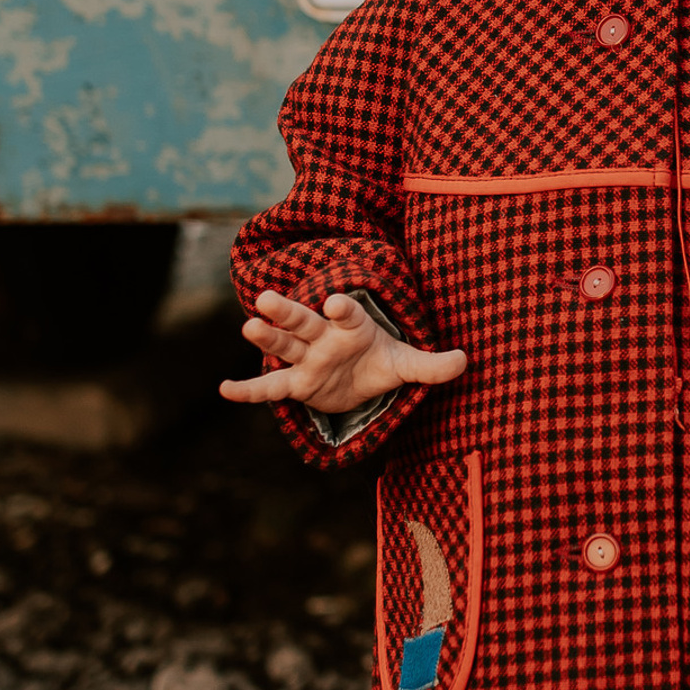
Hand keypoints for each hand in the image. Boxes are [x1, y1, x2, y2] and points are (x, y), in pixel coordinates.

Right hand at [218, 290, 465, 412]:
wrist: (362, 377)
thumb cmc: (381, 361)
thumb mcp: (407, 364)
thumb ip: (431, 364)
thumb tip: (464, 361)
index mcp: (353, 326)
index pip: (348, 315)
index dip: (342, 309)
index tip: (335, 302)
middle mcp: (324, 337)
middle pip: (303, 321)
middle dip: (287, 312)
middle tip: (266, 299)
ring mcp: (307, 358)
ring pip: (284, 345)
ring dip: (267, 337)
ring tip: (248, 327)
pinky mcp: (296, 383)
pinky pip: (270, 386)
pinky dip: (249, 390)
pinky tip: (225, 389)